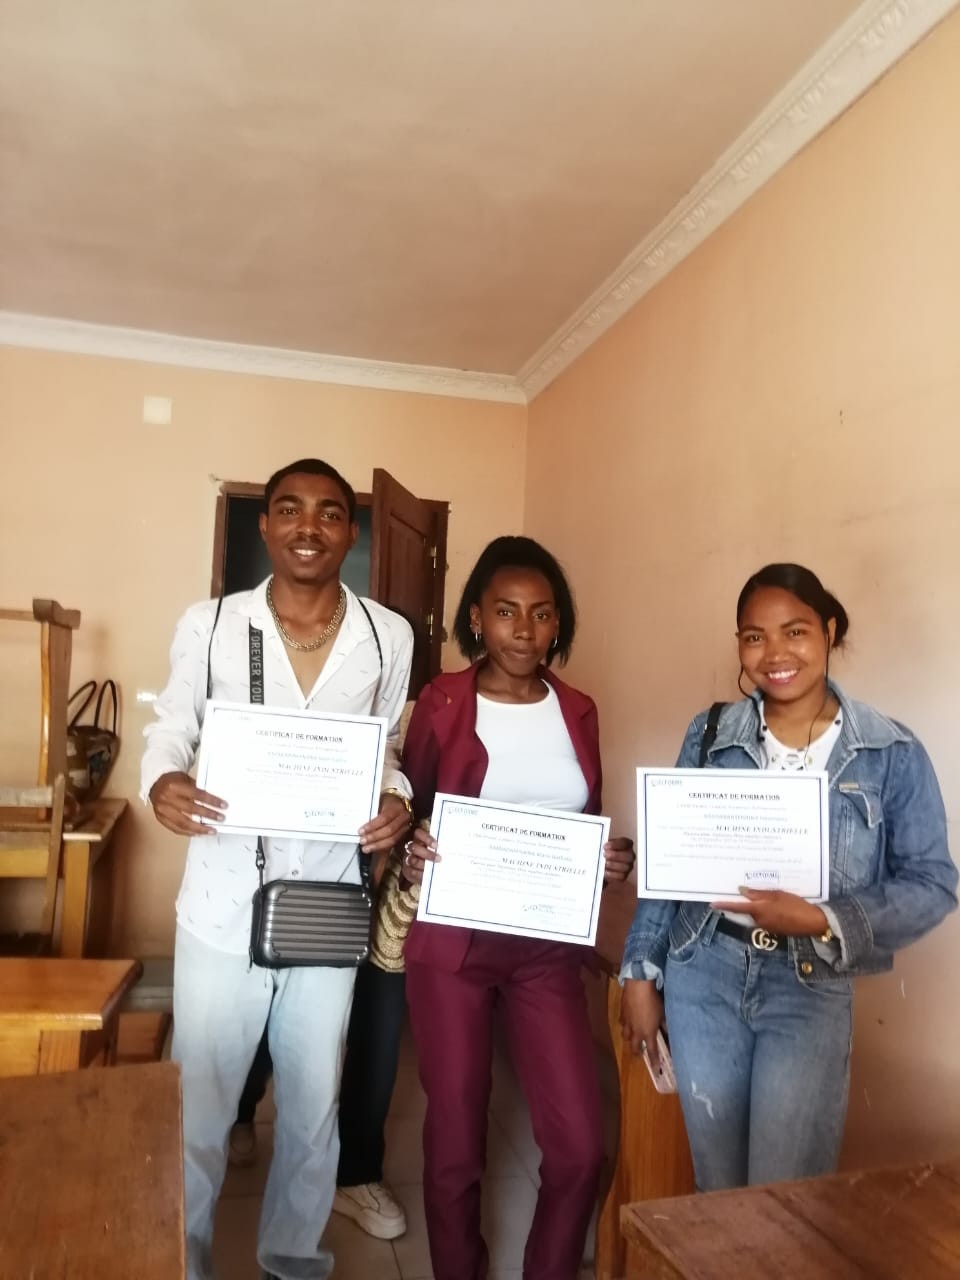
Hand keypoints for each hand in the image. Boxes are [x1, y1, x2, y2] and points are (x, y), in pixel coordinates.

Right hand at [149, 771, 226, 835]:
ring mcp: (162, 810)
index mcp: (174, 786)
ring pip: (183, 823)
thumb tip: (214, 802)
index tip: (223, 805)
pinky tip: (198, 833)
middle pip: (191, 809)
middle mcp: (167, 799)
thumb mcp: (185, 779)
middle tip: (220, 818)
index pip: (197, 794)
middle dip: (208, 815)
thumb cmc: (173, 781)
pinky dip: (188, 832)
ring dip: (199, 829)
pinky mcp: (160, 818)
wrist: (155, 783)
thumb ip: (197, 790)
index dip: (211, 801)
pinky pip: (175, 828)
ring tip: (211, 831)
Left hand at [359, 793, 412, 853]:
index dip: (372, 826)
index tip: (360, 831)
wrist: (398, 802)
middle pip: (389, 830)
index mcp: (396, 807)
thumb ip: (372, 813)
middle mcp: (403, 818)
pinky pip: (393, 844)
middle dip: (374, 837)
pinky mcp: (404, 835)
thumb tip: (361, 827)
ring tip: (366, 848)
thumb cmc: (385, 802)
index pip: (384, 818)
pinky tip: (374, 850)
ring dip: (378, 845)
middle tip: (362, 841)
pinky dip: (383, 848)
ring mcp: (405, 827)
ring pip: (393, 840)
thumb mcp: (379, 802)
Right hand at [399, 825, 439, 885]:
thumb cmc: (435, 856)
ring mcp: (408, 859)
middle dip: (427, 854)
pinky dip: (421, 874)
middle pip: (414, 847)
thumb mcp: (437, 849)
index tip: (436, 845)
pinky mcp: (407, 870)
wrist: (427, 870)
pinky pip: (412, 872)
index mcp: (418, 839)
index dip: (426, 838)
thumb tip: (450, 848)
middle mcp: (411, 848)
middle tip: (439, 858)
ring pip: (412, 860)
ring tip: (434, 868)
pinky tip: (429, 874)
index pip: (418, 833)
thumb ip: (440, 848)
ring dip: (424, 864)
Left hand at [602, 836, 634, 882]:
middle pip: (629, 856)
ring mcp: (628, 866)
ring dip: (613, 865)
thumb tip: (598, 843)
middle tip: (605, 855)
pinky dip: (613, 874)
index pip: (625, 842)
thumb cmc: (603, 853)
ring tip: (604, 864)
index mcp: (625, 844)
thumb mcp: (603, 846)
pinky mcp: (624, 876)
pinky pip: (621, 876)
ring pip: (626, 867)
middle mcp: (629, 855)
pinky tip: (606, 872)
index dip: (616, 844)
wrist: (600, 866)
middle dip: (616, 855)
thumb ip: (603, 845)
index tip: (605, 846)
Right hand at [620, 979, 664, 1070]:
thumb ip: (664, 1025)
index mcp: (648, 1033)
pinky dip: (625, 1025)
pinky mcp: (621, 1014)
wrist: (638, 986)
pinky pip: (622, 1024)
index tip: (657, 1071)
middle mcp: (636, 1031)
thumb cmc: (654, 1001)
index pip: (652, 1052)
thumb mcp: (663, 1014)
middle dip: (637, 1053)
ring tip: (633, 1037)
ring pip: (625, 1037)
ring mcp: (627, 1023)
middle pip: (634, 1048)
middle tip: (640, 1053)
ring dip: (629, 1039)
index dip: (655, 1063)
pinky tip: (628, 1022)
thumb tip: (667, 1031)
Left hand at [710, 887, 828, 935]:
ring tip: (770, 895)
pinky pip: (765, 917)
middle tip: (750, 889)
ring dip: (759, 906)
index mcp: (759, 910)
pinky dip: (767, 911)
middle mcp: (759, 920)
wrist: (812, 923)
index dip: (724, 905)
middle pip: (748, 910)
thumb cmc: (795, 906)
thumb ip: (759, 894)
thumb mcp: (777, 895)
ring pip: (757, 913)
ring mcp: (766, 926)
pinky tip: (776, 905)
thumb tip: (742, 890)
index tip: (712, 904)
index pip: (737, 907)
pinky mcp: (774, 929)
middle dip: (748, 902)